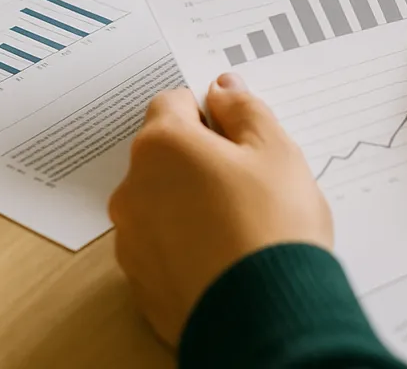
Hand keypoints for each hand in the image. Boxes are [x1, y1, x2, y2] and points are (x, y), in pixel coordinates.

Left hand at [109, 74, 331, 346]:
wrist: (264, 316)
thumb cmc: (272, 225)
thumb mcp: (275, 150)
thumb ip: (244, 109)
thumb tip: (223, 89)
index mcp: (163, 145)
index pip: (174, 102)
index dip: (210, 111)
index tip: (240, 131)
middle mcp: (134, 188)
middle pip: (165, 152)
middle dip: (200, 156)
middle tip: (249, 176)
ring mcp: (132, 239)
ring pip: (162, 199)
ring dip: (191, 199)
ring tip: (241, 220)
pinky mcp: (141, 282)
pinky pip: (163, 244)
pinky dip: (187, 240)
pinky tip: (226, 251)